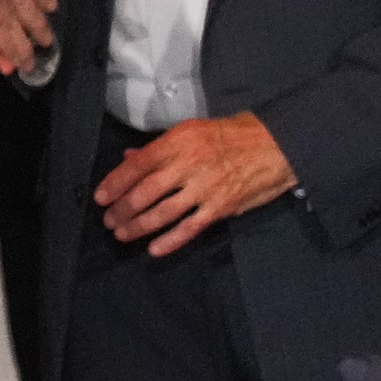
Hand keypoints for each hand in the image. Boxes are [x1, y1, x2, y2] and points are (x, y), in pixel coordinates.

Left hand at [93, 114, 295, 255]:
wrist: (278, 144)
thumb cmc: (234, 135)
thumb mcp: (194, 130)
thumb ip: (161, 148)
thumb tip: (129, 158)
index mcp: (180, 140)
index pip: (139, 164)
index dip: (116, 182)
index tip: (101, 196)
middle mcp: (190, 164)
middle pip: (146, 192)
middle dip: (123, 209)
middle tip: (109, 220)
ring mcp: (206, 188)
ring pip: (163, 213)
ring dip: (139, 226)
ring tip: (123, 234)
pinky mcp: (221, 207)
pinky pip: (190, 228)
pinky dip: (170, 241)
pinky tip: (154, 249)